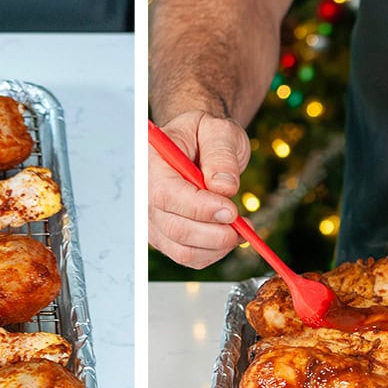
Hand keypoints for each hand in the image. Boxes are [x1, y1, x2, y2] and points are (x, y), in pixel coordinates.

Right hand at [148, 110, 250, 268]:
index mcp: (152, 163)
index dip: (200, 209)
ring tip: (241, 229)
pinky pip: (189, 257)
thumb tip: (223, 187)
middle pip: (174, 229)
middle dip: (214, 233)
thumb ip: (221, 154)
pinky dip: (214, 253)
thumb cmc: (205, 135)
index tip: (231, 211)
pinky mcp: (166, 237)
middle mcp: (145, 196)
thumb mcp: (219, 130)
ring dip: (217, 246)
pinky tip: (229, 235)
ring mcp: (154, 220)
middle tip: (242, 224)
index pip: (166, 195)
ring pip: (182, 250)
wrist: (198, 145)